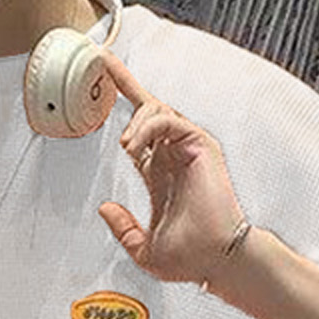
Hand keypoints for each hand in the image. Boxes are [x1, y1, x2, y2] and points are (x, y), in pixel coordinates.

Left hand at [96, 49, 248, 286]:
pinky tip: (137, 146)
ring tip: (129, 147)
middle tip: (101, 60)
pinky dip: (148, 127)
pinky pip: (168, 120)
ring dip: (135, 123)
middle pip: (148, 106)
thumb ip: (124, 229)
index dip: (123, 106)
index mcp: (161, 173)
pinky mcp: (200, 146)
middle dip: (123, 80)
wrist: (217, 258)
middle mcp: (174, 155)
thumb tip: (106, 209)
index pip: (139, 133)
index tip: (103, 82)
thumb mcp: (144, 250)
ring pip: (155, 110)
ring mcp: (188, 148)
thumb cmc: (193, 258)